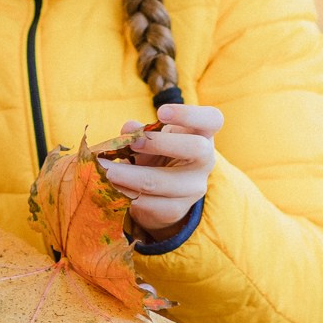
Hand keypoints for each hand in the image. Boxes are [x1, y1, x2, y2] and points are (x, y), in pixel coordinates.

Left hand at [103, 103, 221, 238]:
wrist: (161, 192)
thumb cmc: (159, 152)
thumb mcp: (152, 137)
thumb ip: (140, 131)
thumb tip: (128, 129)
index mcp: (203, 135)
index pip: (212, 119)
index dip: (189, 114)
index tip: (161, 112)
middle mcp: (205, 161)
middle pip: (196, 148)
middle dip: (160, 143)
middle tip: (132, 143)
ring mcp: (194, 188)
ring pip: (165, 182)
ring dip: (132, 176)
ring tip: (109, 170)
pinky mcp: (176, 209)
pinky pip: (152, 204)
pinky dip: (129, 194)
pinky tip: (114, 187)